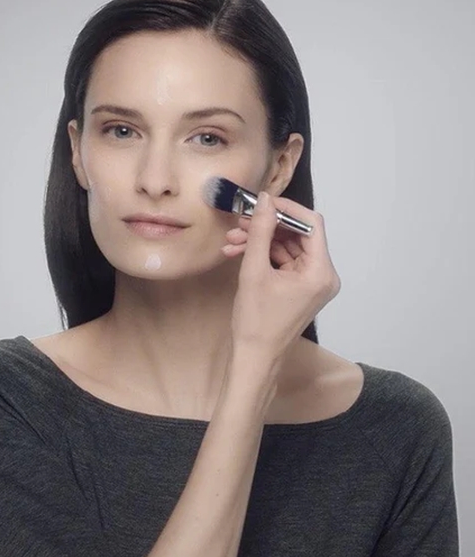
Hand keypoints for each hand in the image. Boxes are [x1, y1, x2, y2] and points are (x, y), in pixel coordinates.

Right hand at [223, 191, 340, 386]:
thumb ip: (260, 231)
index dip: (286, 208)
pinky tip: (238, 253)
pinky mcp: (301, 287)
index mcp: (321, 272)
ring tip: (231, 242)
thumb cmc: (256, 320)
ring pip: (287, 247)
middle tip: (238, 223)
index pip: (311, 224)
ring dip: (260, 241)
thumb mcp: (254, 271)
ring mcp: (313, 282)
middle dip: (267, 227)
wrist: (254, 357)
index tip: (260, 203)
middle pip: (298, 235)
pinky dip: (263, 255)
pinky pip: (284, 262)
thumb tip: (265, 199)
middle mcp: (323, 275)